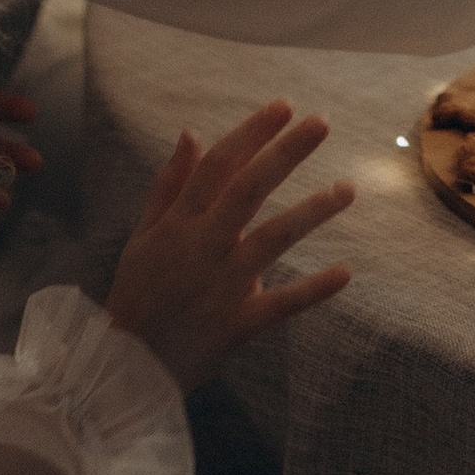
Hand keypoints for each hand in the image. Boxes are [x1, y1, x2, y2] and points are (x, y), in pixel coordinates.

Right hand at [103, 103, 352, 397]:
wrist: (126, 368)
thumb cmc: (138, 294)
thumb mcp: (143, 236)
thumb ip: (169, 184)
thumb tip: (191, 132)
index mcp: (178, 223)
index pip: (217, 165)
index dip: (251, 133)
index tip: (284, 106)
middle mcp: (201, 248)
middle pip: (248, 189)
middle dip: (285, 153)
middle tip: (321, 122)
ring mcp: (221, 287)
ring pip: (272, 239)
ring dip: (312, 211)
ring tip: (348, 189)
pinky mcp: (237, 326)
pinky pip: (280, 305)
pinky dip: (313, 290)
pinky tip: (345, 272)